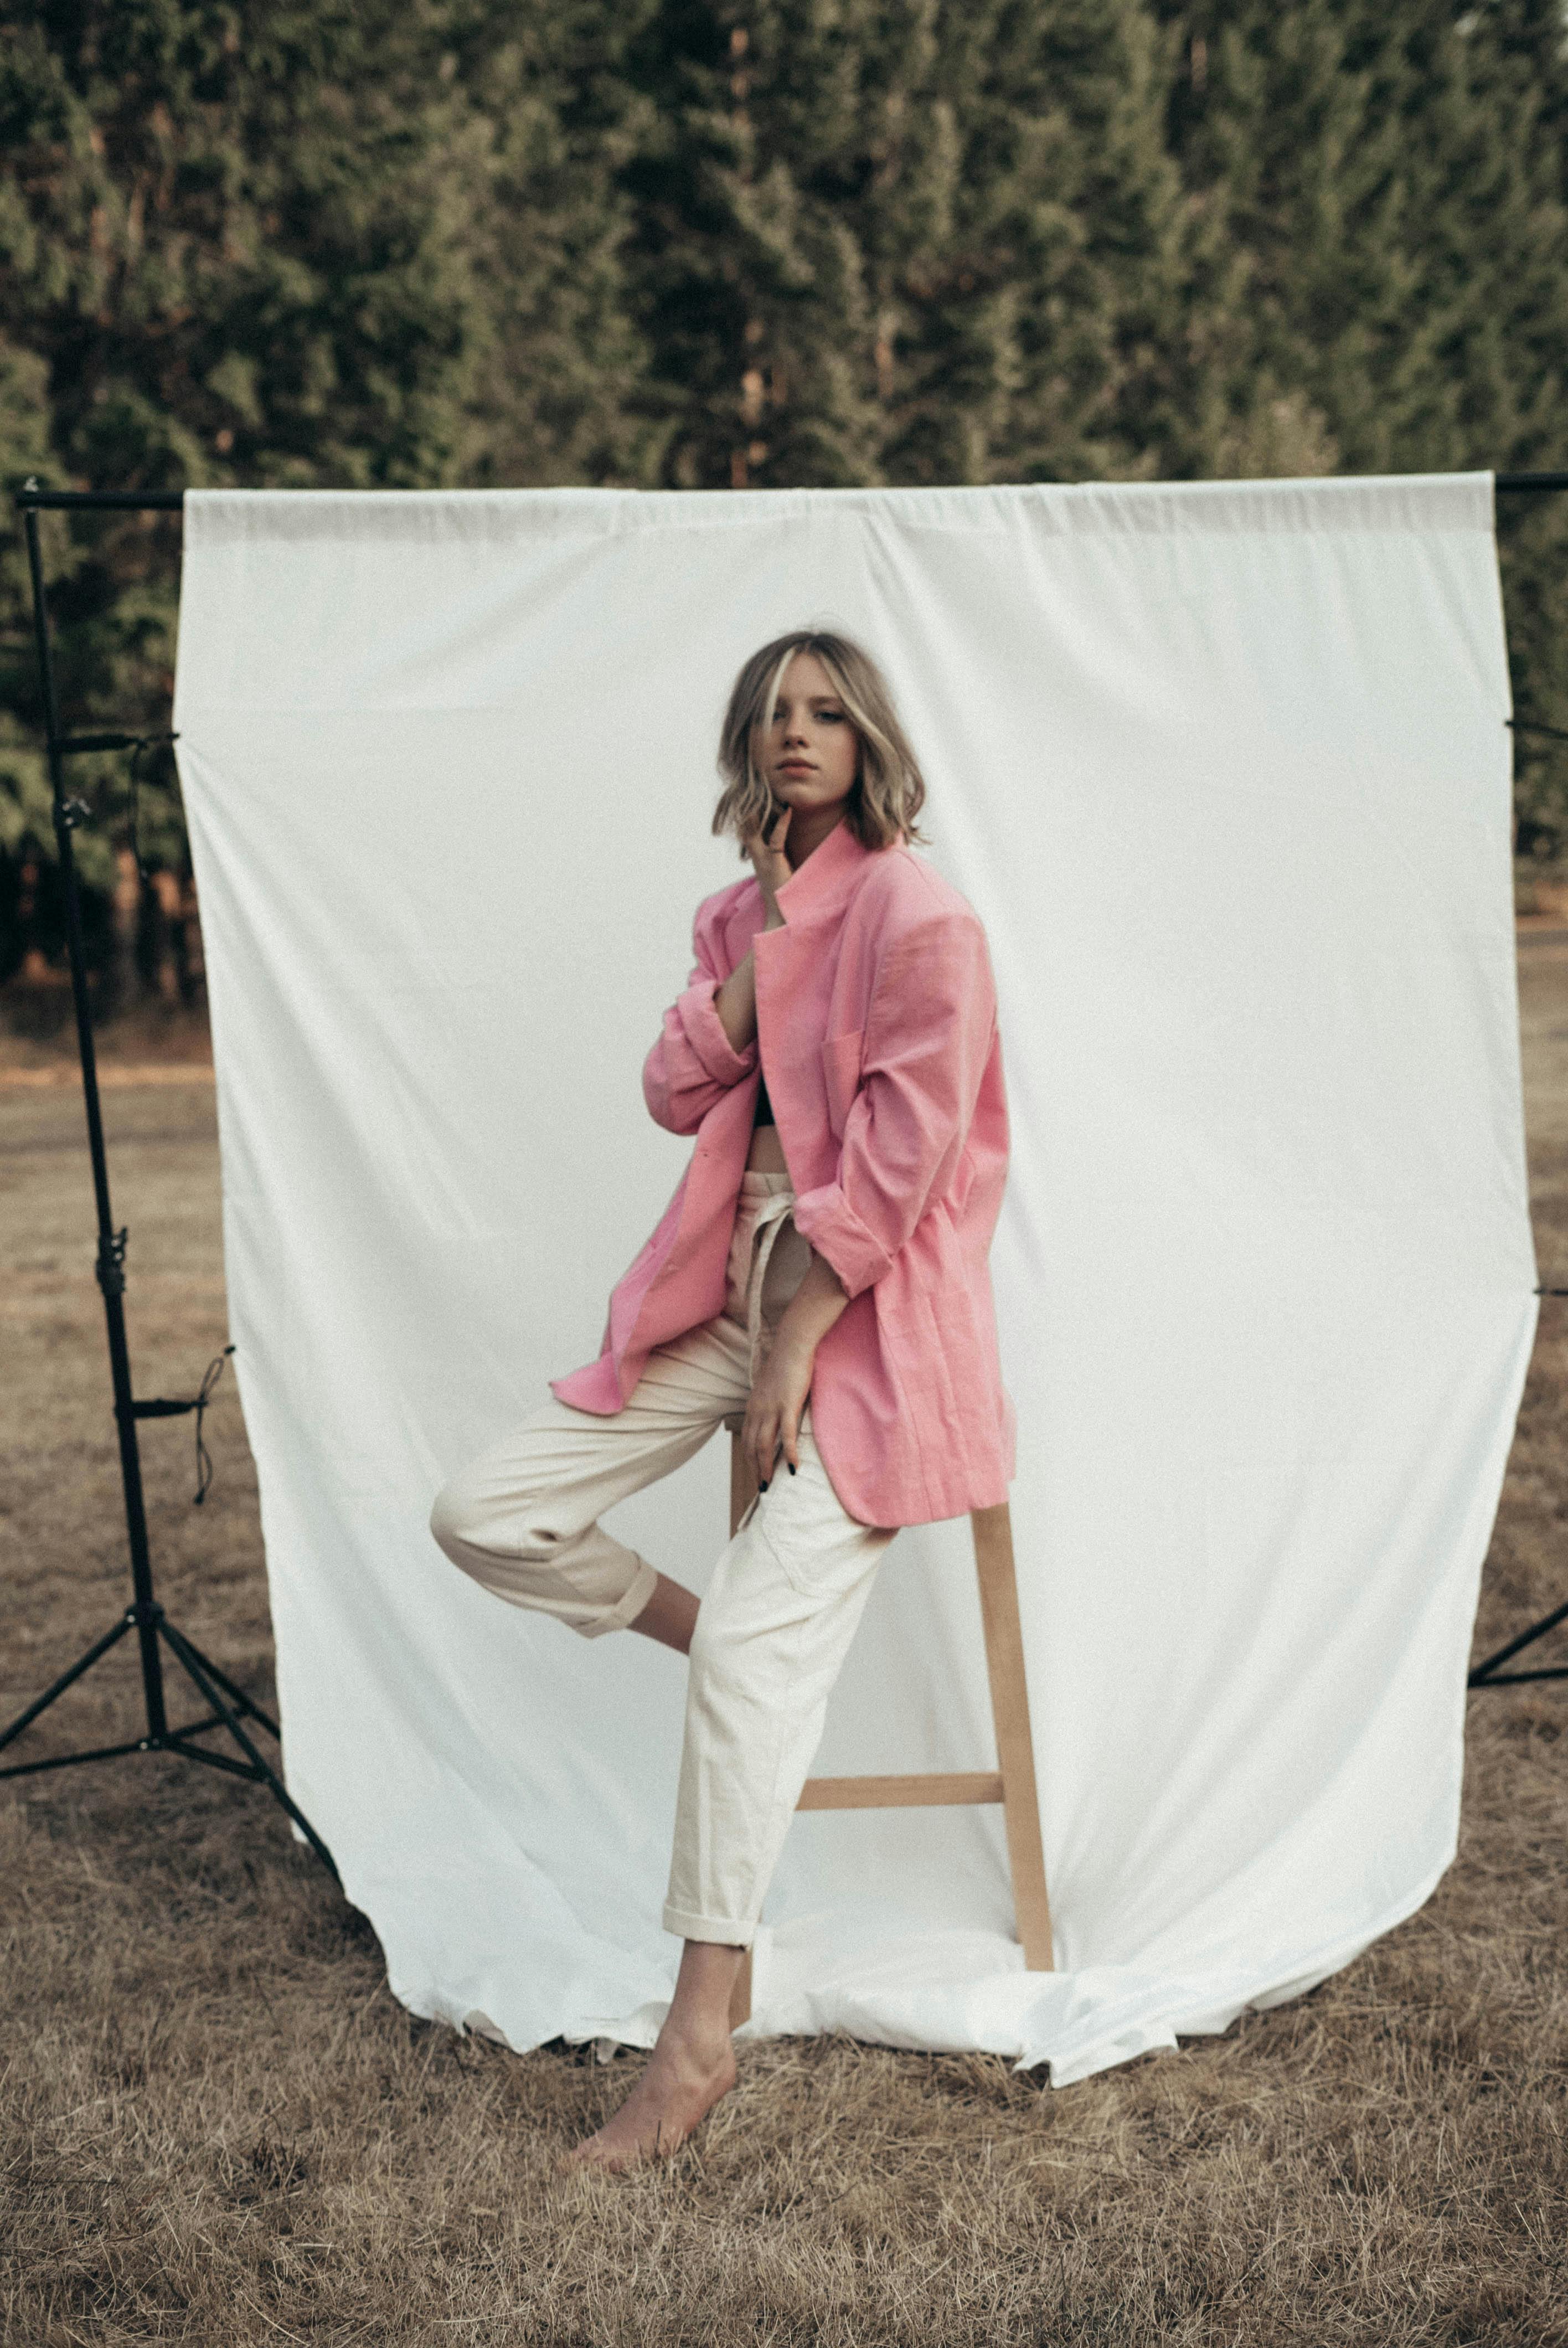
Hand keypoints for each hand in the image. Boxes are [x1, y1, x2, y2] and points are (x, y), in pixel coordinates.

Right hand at [742, 803, 792, 924]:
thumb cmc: (782, 897)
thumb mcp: (778, 874)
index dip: (748, 815)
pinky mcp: (773, 862)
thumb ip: (778, 860)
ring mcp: (763, 859)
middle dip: (749, 807)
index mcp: (757, 858)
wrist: (780, 916)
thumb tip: (787, 852)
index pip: (748, 832)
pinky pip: (776, 839)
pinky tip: (789, 810)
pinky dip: (782, 824)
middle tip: (756, 787)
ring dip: (763, 810)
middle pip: (746, 826)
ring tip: (771, 791)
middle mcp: (756, 856)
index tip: (752, 798)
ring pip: (757, 829)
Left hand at [742, 1327, 813, 1489]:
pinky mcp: (788, 1406)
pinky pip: (786, 1435)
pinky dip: (788, 1453)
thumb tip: (772, 1413)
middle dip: (755, 1469)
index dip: (750, 1459)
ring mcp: (771, 1409)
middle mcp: (757, 1410)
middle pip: (752, 1447)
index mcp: (752, 1406)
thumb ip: (769, 1401)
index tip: (755, 1473)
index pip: (747, 1439)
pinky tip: (792, 1468)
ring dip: (766, 1467)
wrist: (793, 1345)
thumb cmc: (785, 1363)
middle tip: (761, 1487)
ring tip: (769, 1484)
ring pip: (765, 1445)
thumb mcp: (771, 1386)